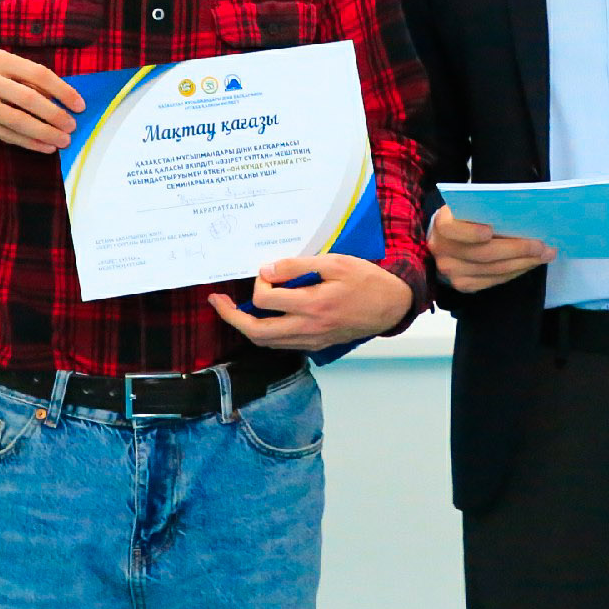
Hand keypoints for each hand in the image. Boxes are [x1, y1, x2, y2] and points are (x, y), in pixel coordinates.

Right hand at [0, 49, 87, 153]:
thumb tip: (60, 99)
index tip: (79, 105)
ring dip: (44, 132)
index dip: (62, 90)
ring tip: (63, 140)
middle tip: (72, 126)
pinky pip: (4, 134)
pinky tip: (44, 147)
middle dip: (55, 114)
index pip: (37, 73)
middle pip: (29, 98)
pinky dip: (28, 141)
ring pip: (17, 119)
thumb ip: (22, 78)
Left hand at [208, 254, 415, 352]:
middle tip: (217, 301)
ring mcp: (311, 340)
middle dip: (231, 317)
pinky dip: (266, 333)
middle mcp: (308, 327)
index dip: (259, 283)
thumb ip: (299, 266)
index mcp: (312, 304)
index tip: (266, 272)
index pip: (266, 299)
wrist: (391, 306)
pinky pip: (282, 344)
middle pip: (257, 332)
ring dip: (246, 327)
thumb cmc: (366, 280)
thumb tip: (268, 270)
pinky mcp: (315, 346)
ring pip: (267, 342)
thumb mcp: (335, 262)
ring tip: (233, 310)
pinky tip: (262, 318)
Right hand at [427, 206, 554, 293]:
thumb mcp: (468, 207)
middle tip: (542, 246)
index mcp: (442, 225)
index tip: (489, 231)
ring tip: (544, 255)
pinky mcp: (463, 285)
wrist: (445, 241)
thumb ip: (484, 209)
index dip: (471, 233)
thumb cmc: (464, 217)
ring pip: (493, 270)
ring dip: (523, 263)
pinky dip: (515, 272)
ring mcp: (452, 272)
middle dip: (516, 250)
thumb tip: (520, 214)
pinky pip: (494, 281)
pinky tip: (530, 263)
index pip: (453, 230)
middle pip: (483, 254)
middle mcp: (443, 250)